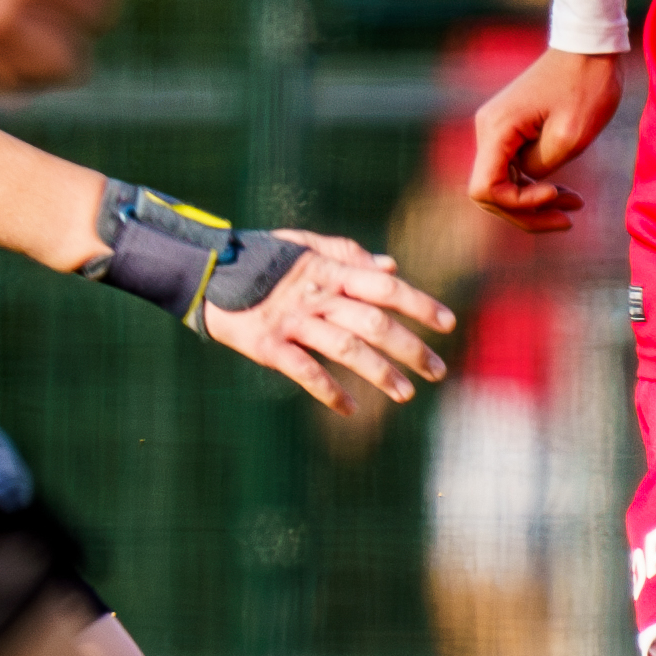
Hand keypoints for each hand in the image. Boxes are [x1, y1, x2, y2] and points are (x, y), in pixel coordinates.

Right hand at [201, 228, 456, 414]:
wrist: (207, 270)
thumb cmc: (263, 259)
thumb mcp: (306, 246)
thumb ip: (349, 255)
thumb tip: (392, 267)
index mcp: (330, 271)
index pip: (386, 287)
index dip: (420, 303)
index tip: (448, 323)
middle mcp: (317, 296)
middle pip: (375, 322)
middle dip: (411, 348)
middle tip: (437, 371)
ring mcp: (293, 321)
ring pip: (347, 348)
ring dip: (380, 373)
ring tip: (406, 394)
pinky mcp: (268, 345)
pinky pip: (305, 371)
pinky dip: (329, 391)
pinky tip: (350, 408)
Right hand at [468, 48, 625, 233]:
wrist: (589, 47)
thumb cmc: (586, 86)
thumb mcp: (571, 137)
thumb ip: (541, 168)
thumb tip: (528, 181)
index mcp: (497, 129)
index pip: (485, 189)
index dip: (517, 204)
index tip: (554, 193)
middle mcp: (488, 130)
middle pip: (493, 192)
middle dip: (529, 212)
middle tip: (568, 220)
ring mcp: (497, 130)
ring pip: (504, 184)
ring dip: (536, 202)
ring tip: (574, 207)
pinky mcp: (511, 130)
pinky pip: (514, 169)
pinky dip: (537, 186)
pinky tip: (565, 194)